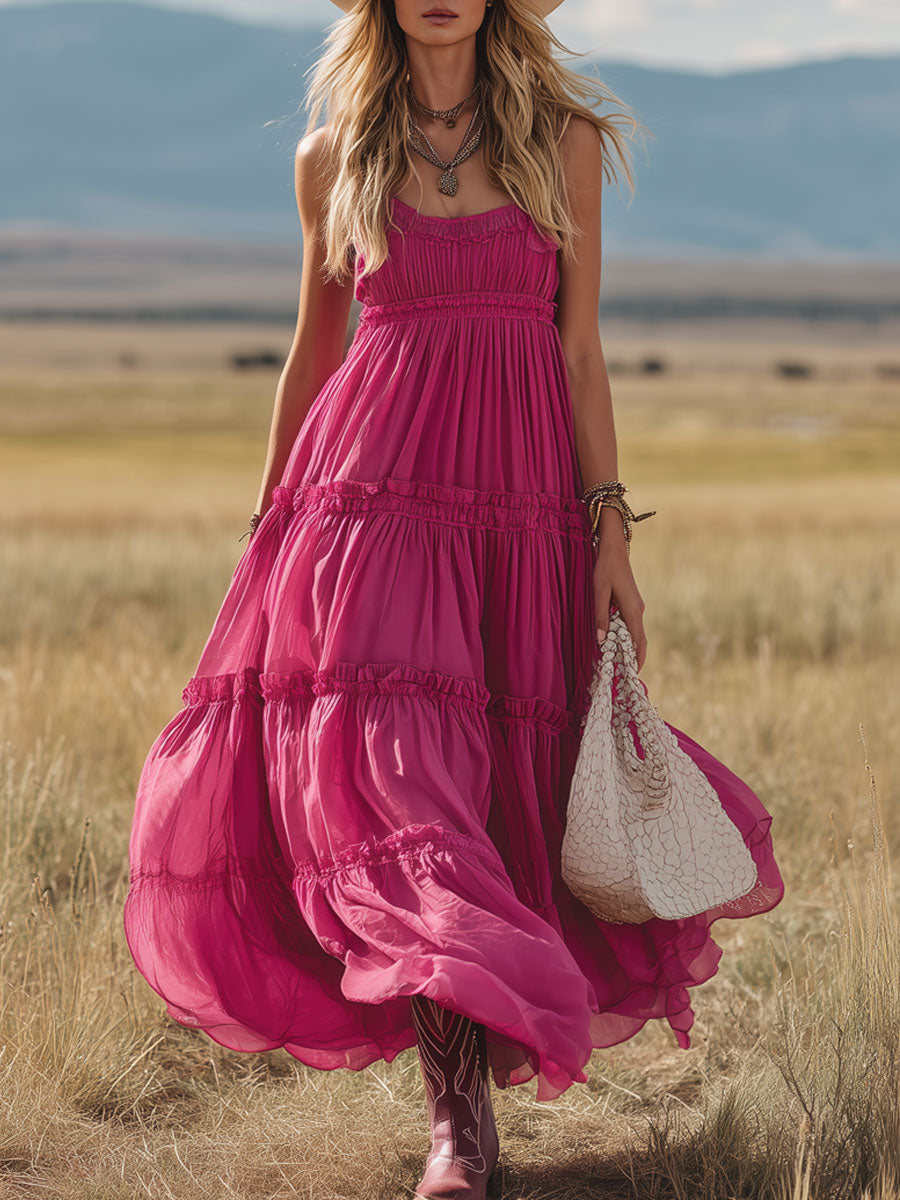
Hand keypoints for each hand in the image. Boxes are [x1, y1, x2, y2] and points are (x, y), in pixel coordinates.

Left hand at [591, 509, 646, 671]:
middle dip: (634, 657)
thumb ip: (600, 616)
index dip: (637, 659)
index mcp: (633, 610)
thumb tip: (601, 641)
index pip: (639, 641)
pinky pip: (631, 624)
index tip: (633, 676)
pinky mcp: (631, 602)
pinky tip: (615, 642)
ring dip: (628, 647)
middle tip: (624, 674)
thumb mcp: (598, 592)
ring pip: (635, 632)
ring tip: (618, 662)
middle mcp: (638, 610)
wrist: (614, 548)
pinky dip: (626, 637)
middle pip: (639, 640)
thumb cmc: (605, 568)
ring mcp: (636, 606)